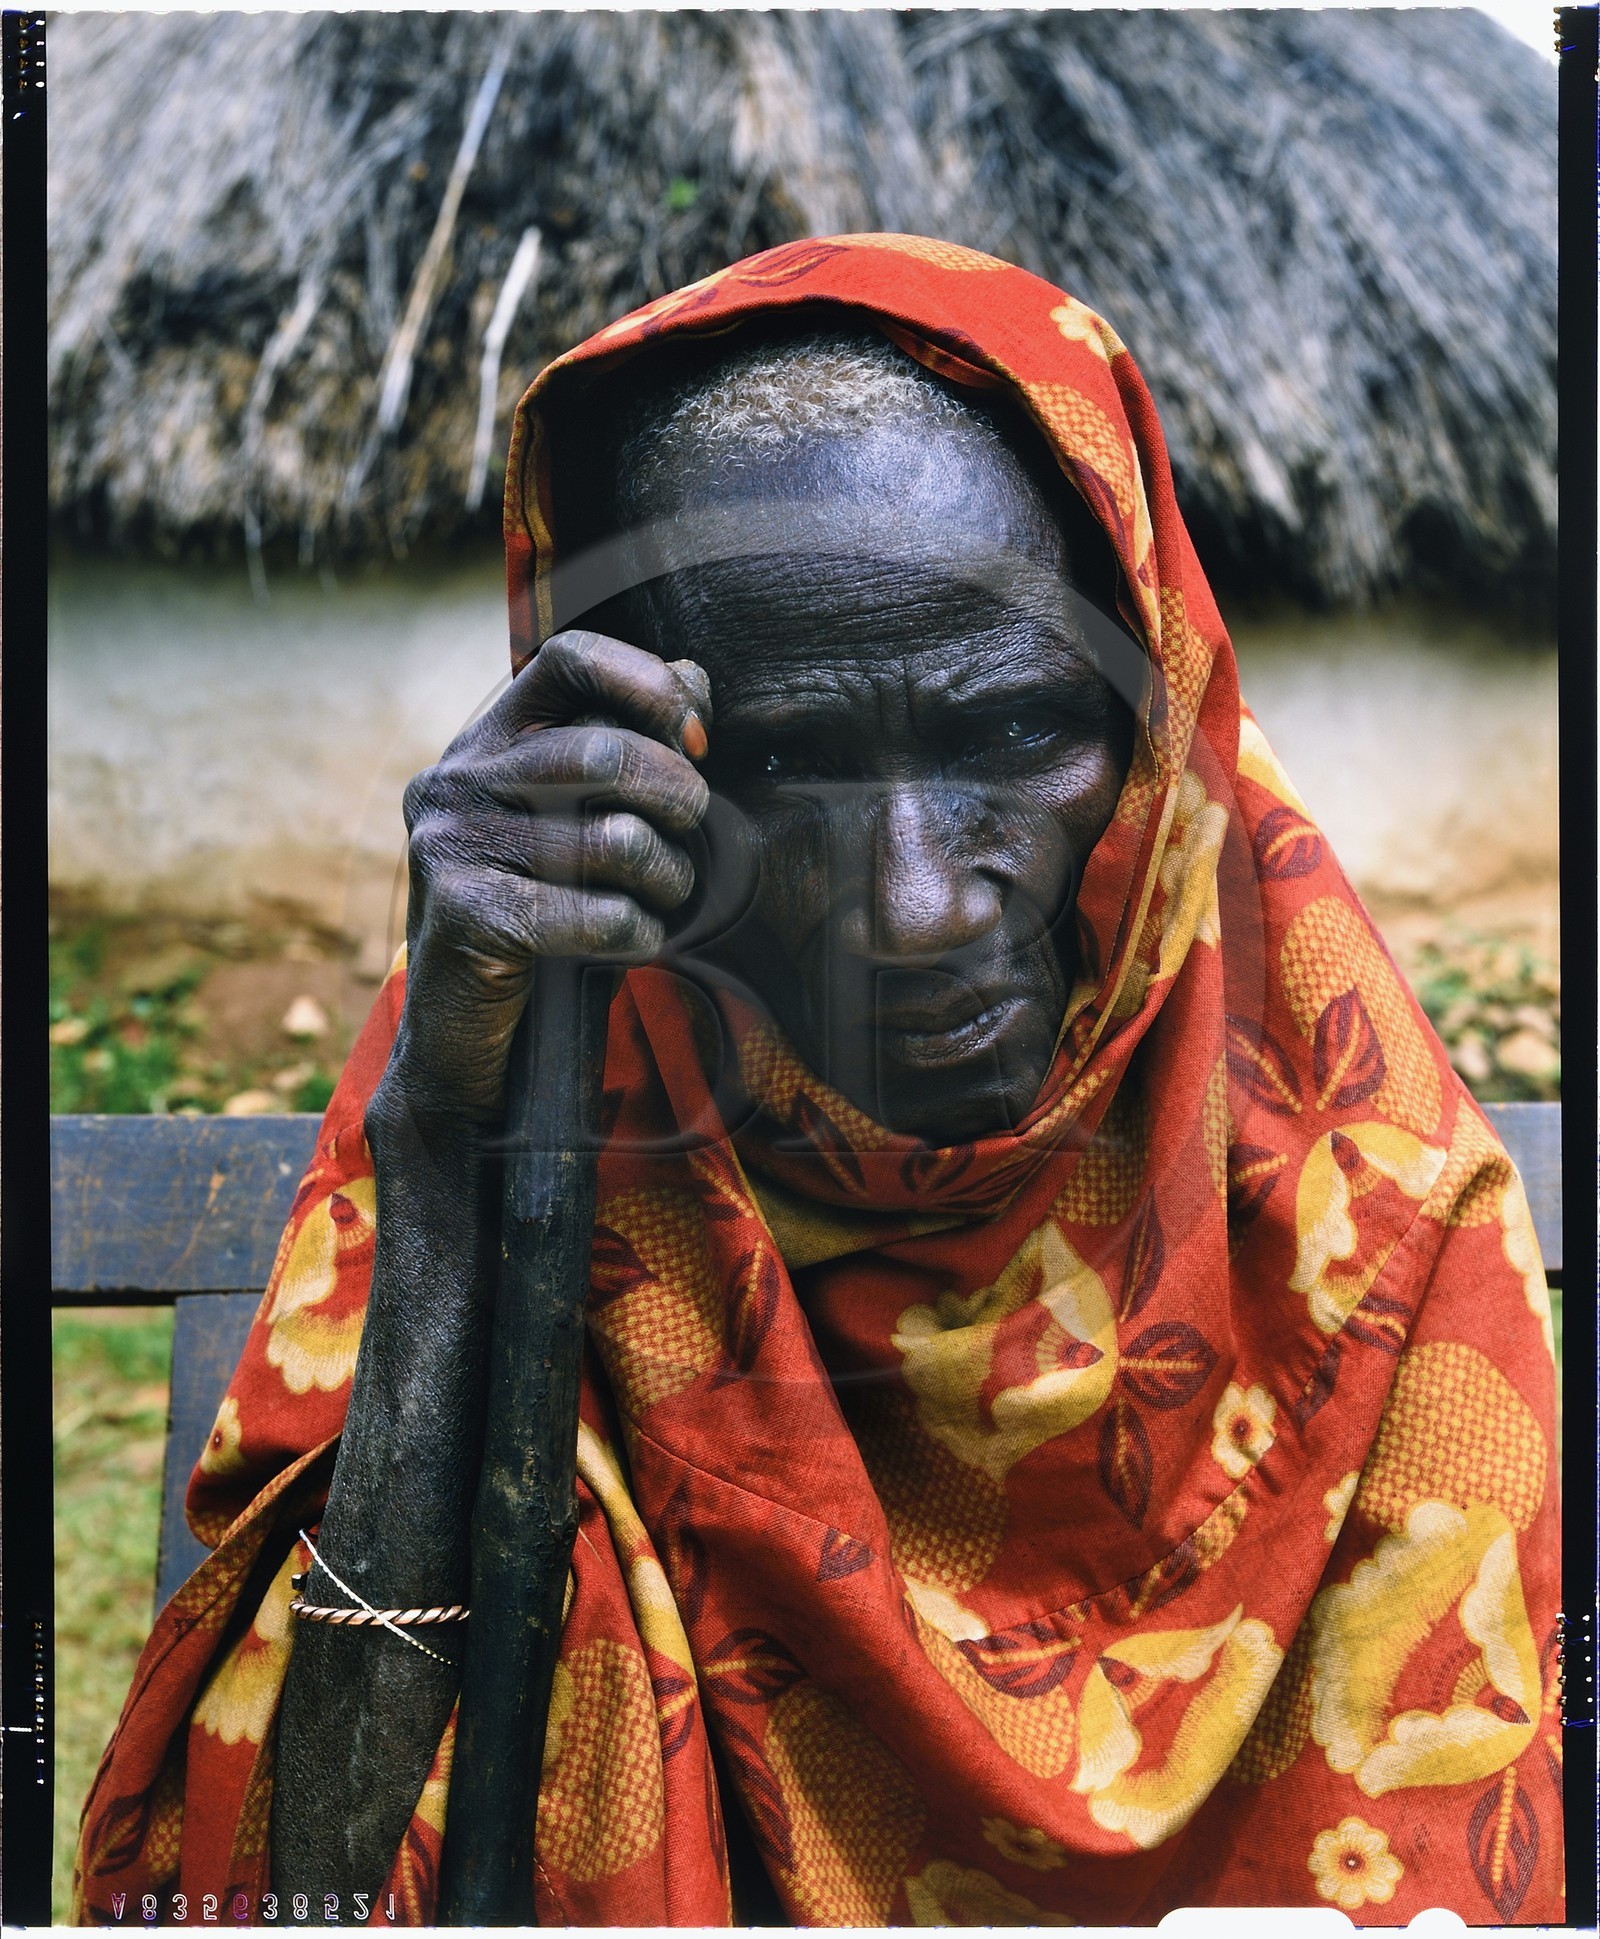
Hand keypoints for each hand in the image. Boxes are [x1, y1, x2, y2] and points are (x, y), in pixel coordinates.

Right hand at [378, 630, 711, 1125]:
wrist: (459, 1031)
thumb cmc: (539, 913)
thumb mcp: (572, 820)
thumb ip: (620, 749)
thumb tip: (693, 681)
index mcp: (487, 740)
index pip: (569, 658)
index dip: (648, 683)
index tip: (696, 736)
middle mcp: (458, 779)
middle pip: (604, 751)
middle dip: (677, 794)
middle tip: (691, 831)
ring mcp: (452, 845)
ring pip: (613, 837)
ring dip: (667, 876)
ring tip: (663, 897)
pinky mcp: (465, 914)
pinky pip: (596, 913)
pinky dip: (639, 931)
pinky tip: (637, 940)